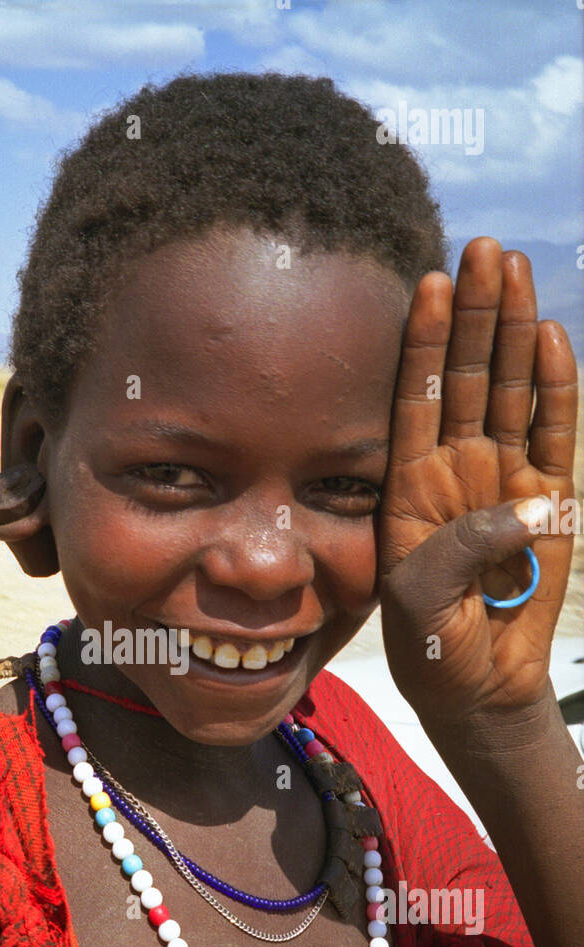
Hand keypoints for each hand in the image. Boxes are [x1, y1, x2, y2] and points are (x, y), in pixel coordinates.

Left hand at [377, 237, 577, 732]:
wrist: (475, 682)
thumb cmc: (430, 643)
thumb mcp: (419, 599)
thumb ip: (458, 549)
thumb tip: (525, 507)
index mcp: (409, 482)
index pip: (413, 397)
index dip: (419, 342)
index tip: (423, 283)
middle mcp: (455, 466)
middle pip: (464, 374)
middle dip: (472, 311)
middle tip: (480, 247)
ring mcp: (504, 477)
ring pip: (509, 388)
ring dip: (511, 329)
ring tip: (511, 267)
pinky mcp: (551, 499)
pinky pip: (556, 432)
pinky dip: (555, 388)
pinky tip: (548, 338)